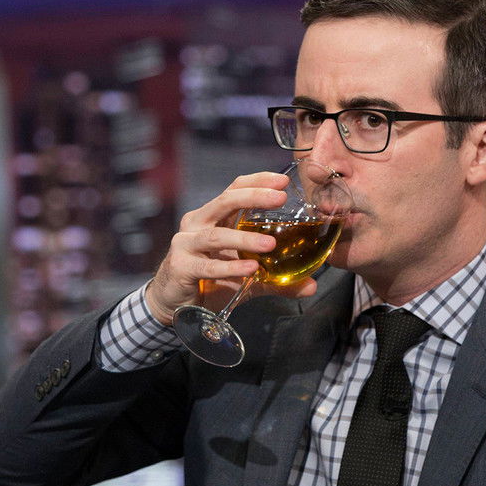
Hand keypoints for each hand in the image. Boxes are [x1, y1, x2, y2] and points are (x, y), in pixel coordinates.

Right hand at [145, 172, 318, 323]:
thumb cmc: (210, 281)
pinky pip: (208, 266)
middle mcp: (198, 224)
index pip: (235, 189)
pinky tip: (250, 270)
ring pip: (216, 235)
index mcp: (214, 217)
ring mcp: (186, 244)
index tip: (283, 180)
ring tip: (270, 244)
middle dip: (253, 196)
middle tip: (280, 198)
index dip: (258, 181)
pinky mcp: (181, 267)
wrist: (174, 304)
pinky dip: (230, 267)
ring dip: (244, 238)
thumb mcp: (248, 277)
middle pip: (225, 201)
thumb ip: (277, 279)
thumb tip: (310, 286)